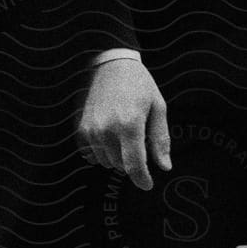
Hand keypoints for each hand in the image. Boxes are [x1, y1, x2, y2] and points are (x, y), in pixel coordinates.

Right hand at [78, 59, 171, 190]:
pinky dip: (104, 151)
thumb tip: (164, 167)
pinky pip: (94, 155)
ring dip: (118, 156)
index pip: (134, 166)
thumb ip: (161, 139)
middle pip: (121, 166)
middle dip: (132, 159)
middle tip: (137, 138)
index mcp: (130, 124)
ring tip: (123, 132)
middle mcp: (108, 130)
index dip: (142, 179)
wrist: (110, 63)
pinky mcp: (82, 129)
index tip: (147, 184)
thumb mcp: (157, 107)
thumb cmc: (138, 84)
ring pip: (108, 162)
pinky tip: (110, 133)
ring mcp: (92, 130)